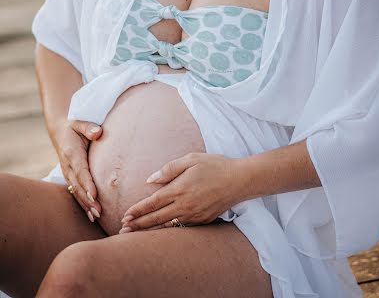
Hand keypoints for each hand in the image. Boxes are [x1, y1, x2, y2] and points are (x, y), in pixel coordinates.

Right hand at [56, 120, 102, 222]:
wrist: (60, 131)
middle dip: (88, 200)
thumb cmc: (74, 126)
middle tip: (99, 211)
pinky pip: (76, 192)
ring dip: (86, 205)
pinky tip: (92, 215)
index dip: (87, 183)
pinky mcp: (70, 177)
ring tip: (97, 216)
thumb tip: (97, 132)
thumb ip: (88, 127)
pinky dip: (83, 204)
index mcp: (71, 153)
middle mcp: (68, 165)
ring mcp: (67, 173)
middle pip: (78, 185)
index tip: (94, 195)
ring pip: (76, 192)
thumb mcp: (80, 123)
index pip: (81, 170)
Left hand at [119, 153, 244, 232]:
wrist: (239, 180)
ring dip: (150, 230)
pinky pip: (181, 227)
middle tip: (123, 231)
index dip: (138, 210)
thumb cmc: (215, 166)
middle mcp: (185, 205)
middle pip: (156, 218)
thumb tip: (151, 180)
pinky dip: (168, 230)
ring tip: (136, 234)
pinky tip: (160, 231)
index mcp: (179, 189)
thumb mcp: (191, 159)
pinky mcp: (203, 220)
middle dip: (138, 225)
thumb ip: (169, 169)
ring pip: (167, 226)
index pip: (153, 202)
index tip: (125, 216)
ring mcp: (194, 215)